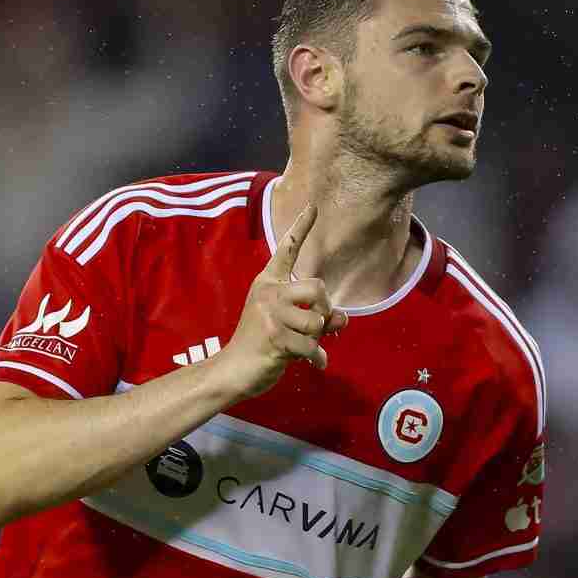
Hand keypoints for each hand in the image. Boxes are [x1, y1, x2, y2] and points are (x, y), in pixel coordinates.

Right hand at [215, 203, 347, 397]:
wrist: (233, 370)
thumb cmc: (262, 346)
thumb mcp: (290, 327)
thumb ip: (317, 318)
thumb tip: (343, 318)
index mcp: (268, 283)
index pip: (287, 250)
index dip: (302, 227)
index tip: (314, 206)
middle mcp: (268, 292)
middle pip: (318, 288)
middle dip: (324, 310)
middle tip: (315, 326)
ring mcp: (270, 314)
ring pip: (318, 321)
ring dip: (317, 339)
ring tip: (302, 347)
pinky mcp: (275, 336)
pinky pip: (312, 345)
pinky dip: (317, 358)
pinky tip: (313, 363)